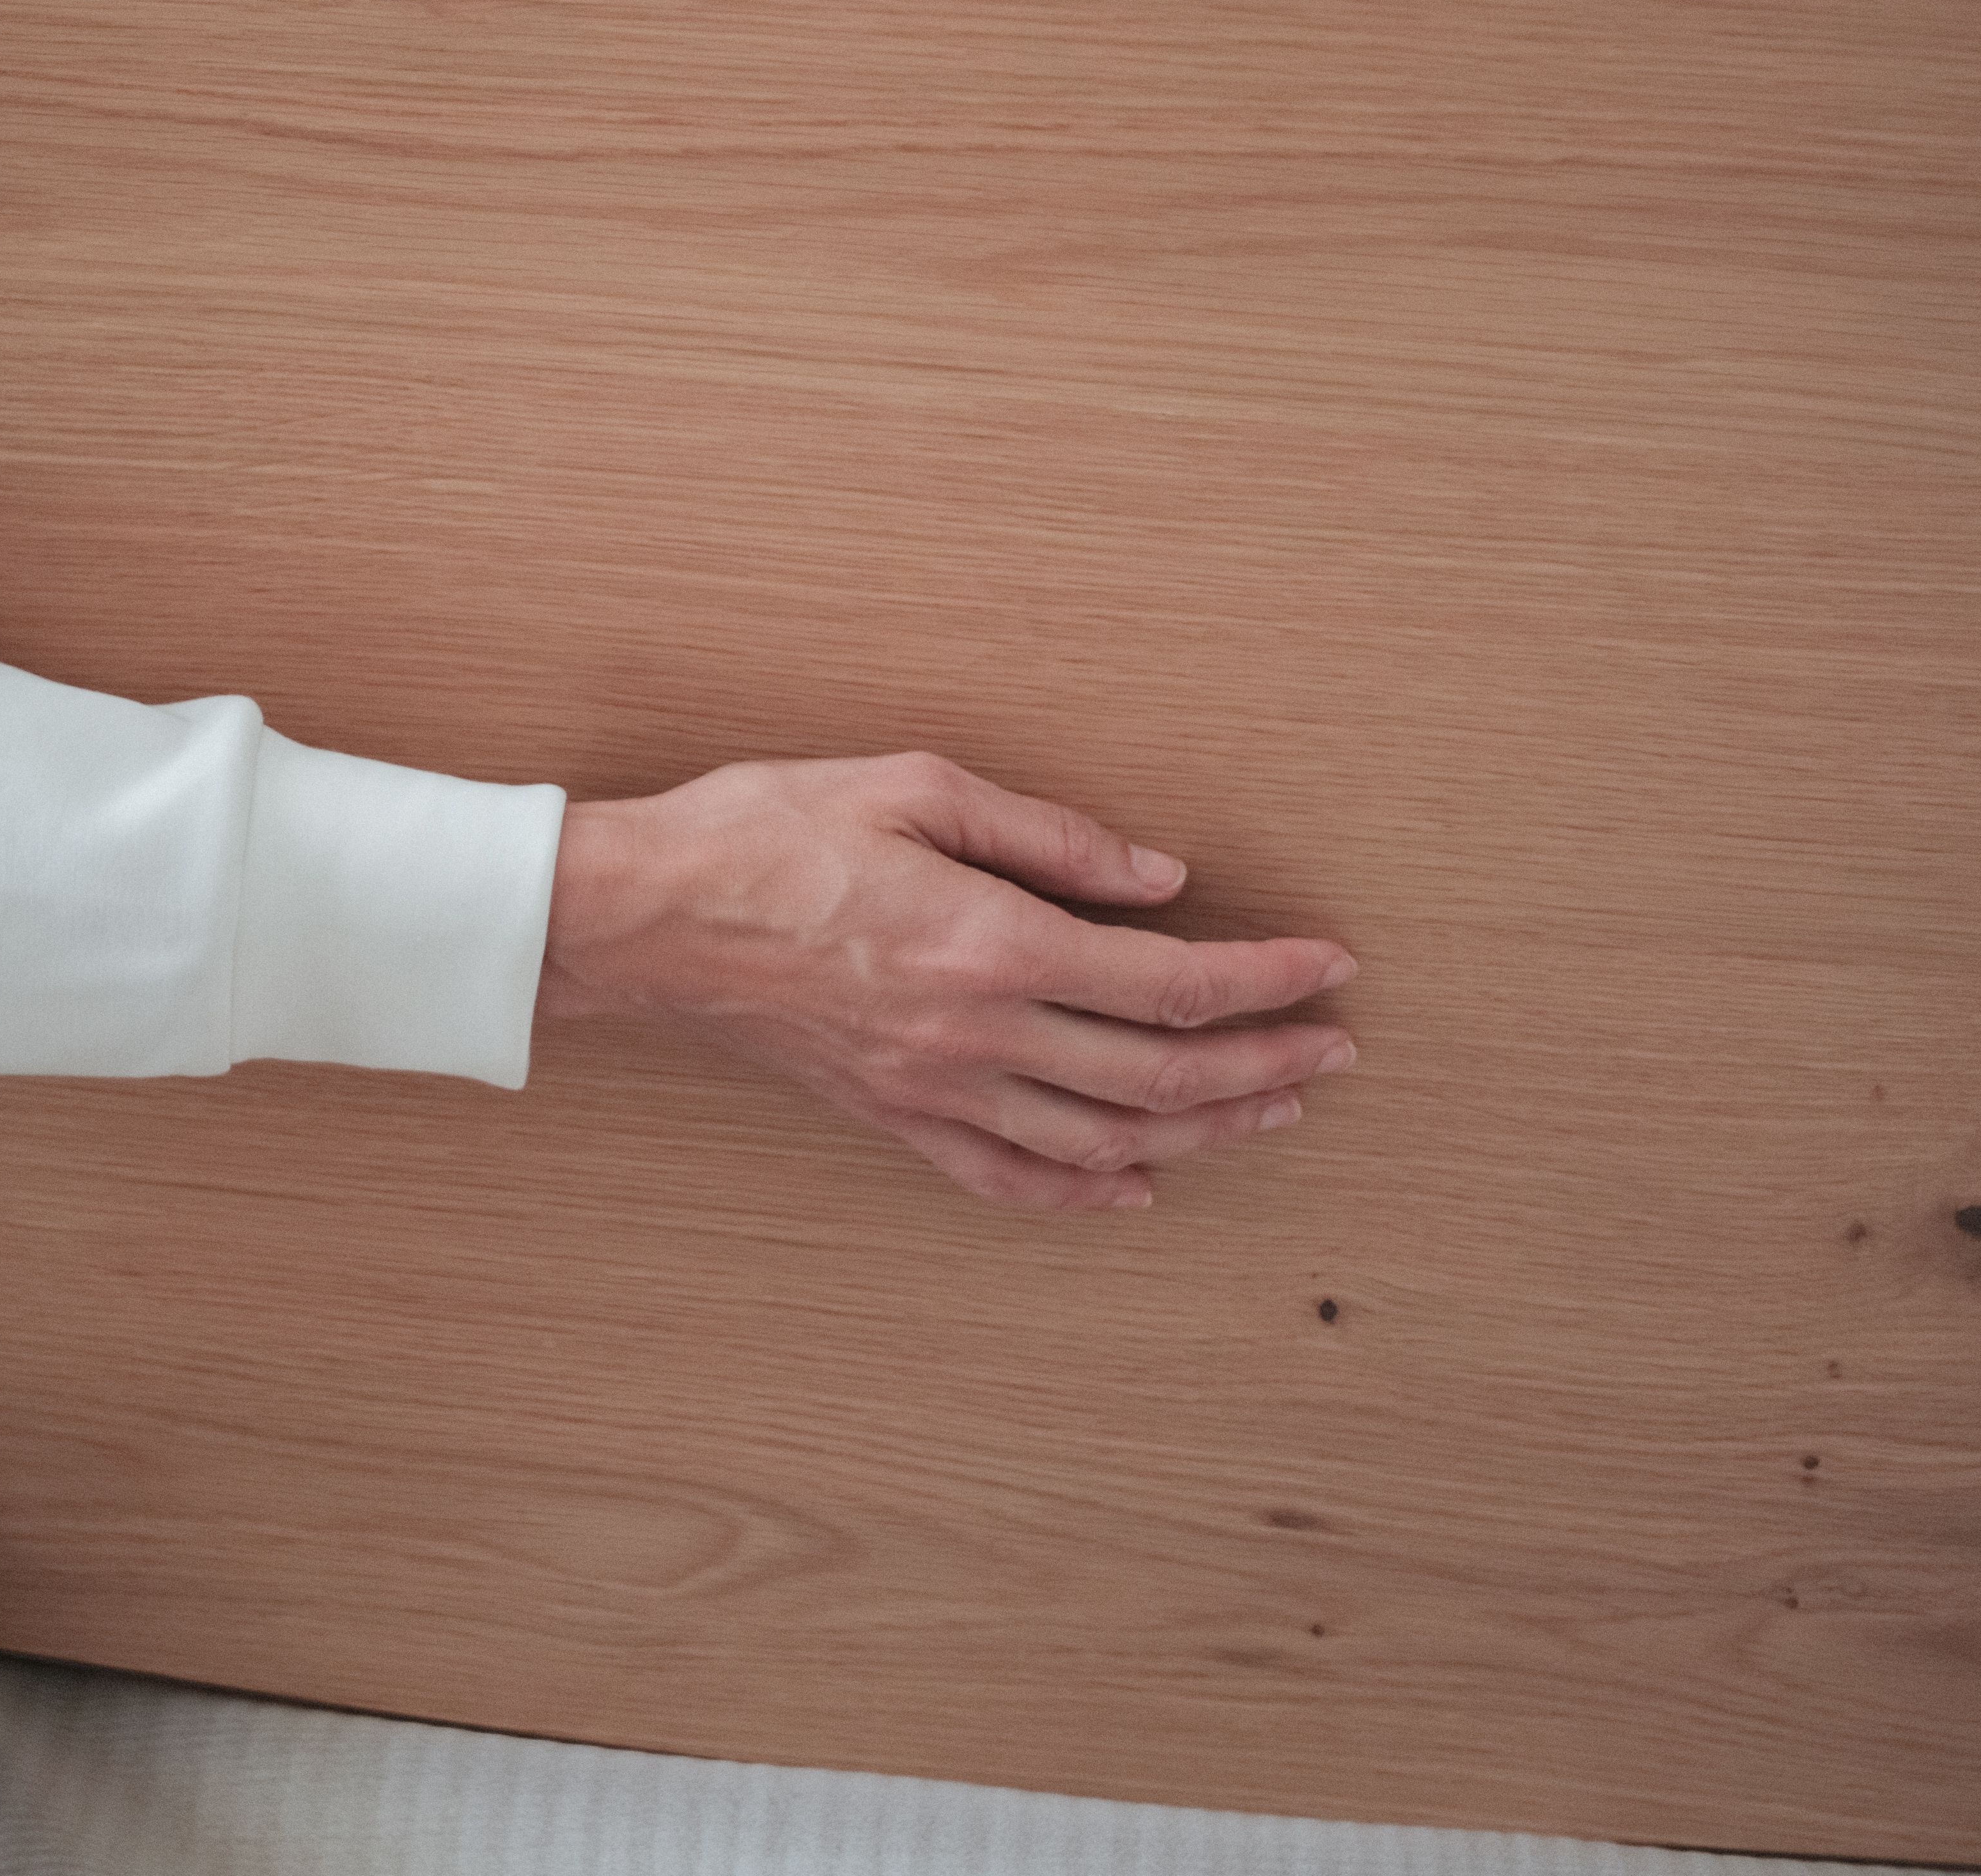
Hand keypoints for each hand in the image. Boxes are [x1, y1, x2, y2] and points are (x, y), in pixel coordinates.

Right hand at [536, 754, 1359, 1211]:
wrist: (645, 916)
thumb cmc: (768, 830)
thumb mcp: (917, 786)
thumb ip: (1053, 836)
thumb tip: (1161, 881)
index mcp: (993, 944)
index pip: (1170, 984)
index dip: (1266, 981)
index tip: (1329, 966)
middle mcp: (977, 1035)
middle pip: (1159, 1076)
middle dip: (1266, 1065)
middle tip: (1335, 1051)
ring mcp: (933, 1090)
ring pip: (1104, 1140)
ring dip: (1205, 1133)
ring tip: (1274, 1111)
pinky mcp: (890, 1118)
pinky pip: (1006, 1179)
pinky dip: (1085, 1195)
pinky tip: (1137, 1188)